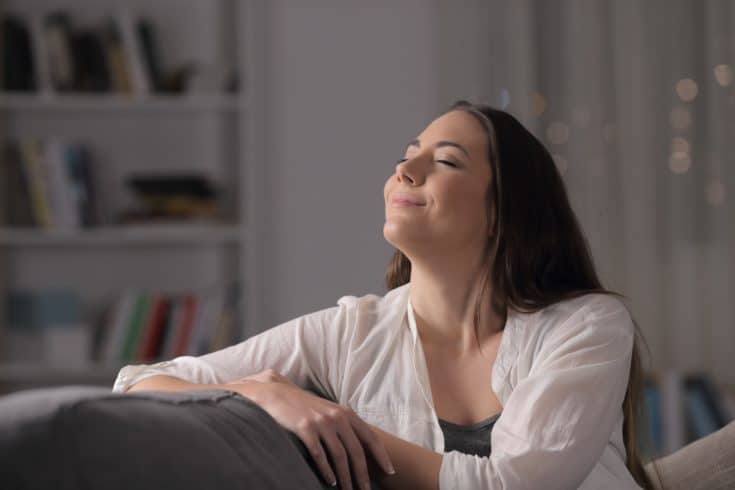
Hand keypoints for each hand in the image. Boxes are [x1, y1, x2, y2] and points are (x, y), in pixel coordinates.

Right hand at [225, 370, 394, 489]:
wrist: (277, 394)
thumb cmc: (305, 406)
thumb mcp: (329, 411)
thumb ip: (345, 425)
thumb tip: (361, 447)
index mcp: (346, 413)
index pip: (370, 437)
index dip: (381, 456)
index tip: (390, 472)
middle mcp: (337, 416)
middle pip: (356, 451)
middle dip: (363, 474)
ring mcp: (321, 422)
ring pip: (339, 456)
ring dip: (345, 477)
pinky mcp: (305, 429)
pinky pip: (319, 455)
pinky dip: (326, 471)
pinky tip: (330, 481)